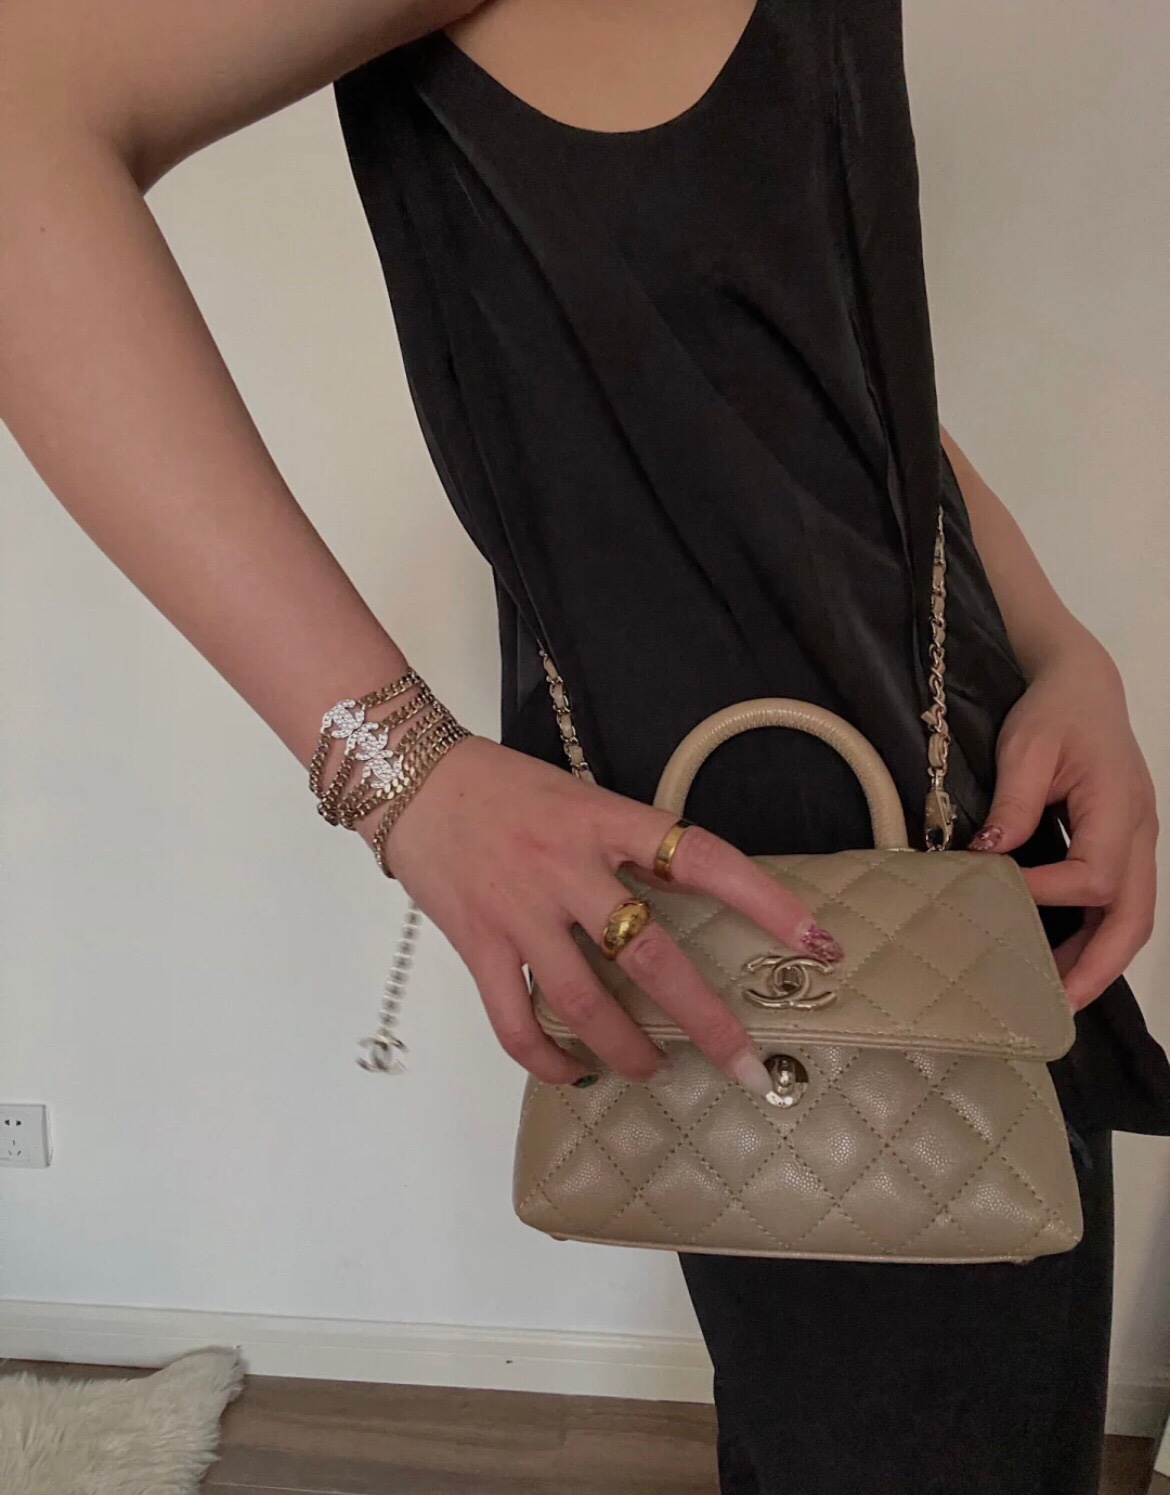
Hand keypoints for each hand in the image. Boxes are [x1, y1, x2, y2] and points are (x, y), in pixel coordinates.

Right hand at [359, 735, 843, 1090]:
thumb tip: (689, 896)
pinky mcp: (477, 944)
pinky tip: (574, 1074)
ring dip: (628, 1052)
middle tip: (745, 1065)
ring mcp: (521, 912)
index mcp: (607, 821)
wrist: (412, 775)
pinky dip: (548, 1060)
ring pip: (585, 1003)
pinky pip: (515, 1021)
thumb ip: (632, 848)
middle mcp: (569, 869)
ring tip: (655, 1072)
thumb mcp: (583, 798)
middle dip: (706, 1020)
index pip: (704, 859)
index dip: (766, 901)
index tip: (819, 942)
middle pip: (651, 957)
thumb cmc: (505, 785)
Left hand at [969, 638, 1158, 1009]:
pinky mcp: (1124, 847)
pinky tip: (1056, 960)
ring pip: (1132, 919)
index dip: (1047, 895)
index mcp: (1119, 807)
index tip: (995, 896)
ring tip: (1051, 998)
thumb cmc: (1054, 711)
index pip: (1094, 875)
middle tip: (1054, 1004)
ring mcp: (1138, 843)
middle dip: (1098, 966)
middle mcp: (1140, 833)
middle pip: (1133, 917)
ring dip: (1097, 962)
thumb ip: (1013, 802)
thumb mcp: (1026, 747)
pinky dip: (1095, 939)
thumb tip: (989, 855)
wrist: (1082, 687)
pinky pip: (1119, 904)